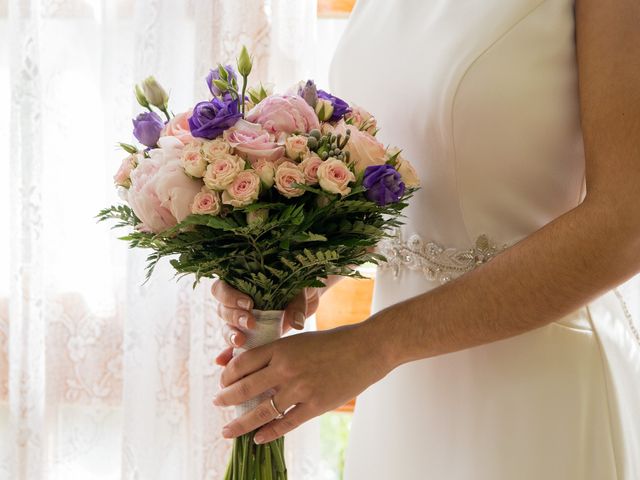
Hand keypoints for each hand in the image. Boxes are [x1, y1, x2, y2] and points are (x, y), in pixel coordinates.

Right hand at [211, 280, 321, 365]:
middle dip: (234, 317)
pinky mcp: (250, 337)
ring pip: (227, 328)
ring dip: (232, 336)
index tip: (249, 304)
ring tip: (241, 341)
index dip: (230, 296)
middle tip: (250, 323)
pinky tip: (225, 362)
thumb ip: (297, 303)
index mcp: (242, 284)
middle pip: (223, 310)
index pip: (222, 288)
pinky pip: (236, 348)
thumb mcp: (299, 290)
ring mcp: (241, 321)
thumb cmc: (298, 287)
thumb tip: (296, 323)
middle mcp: (237, 303)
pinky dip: (231, 356)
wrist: (305, 299)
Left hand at [212, 323, 390, 443]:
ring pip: (260, 411)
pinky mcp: (315, 405)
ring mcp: (300, 388)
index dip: (227, 375)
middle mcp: (286, 368)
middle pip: (245, 388)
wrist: (367, 348)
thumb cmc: (335, 341)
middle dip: (226, 399)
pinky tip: (258, 438)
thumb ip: (278, 353)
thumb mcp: (301, 339)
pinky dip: (269, 433)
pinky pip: (285, 423)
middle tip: (217, 403)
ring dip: (240, 423)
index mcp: (281, 347)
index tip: (223, 382)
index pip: (242, 363)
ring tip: (227, 430)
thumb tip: (254, 365)